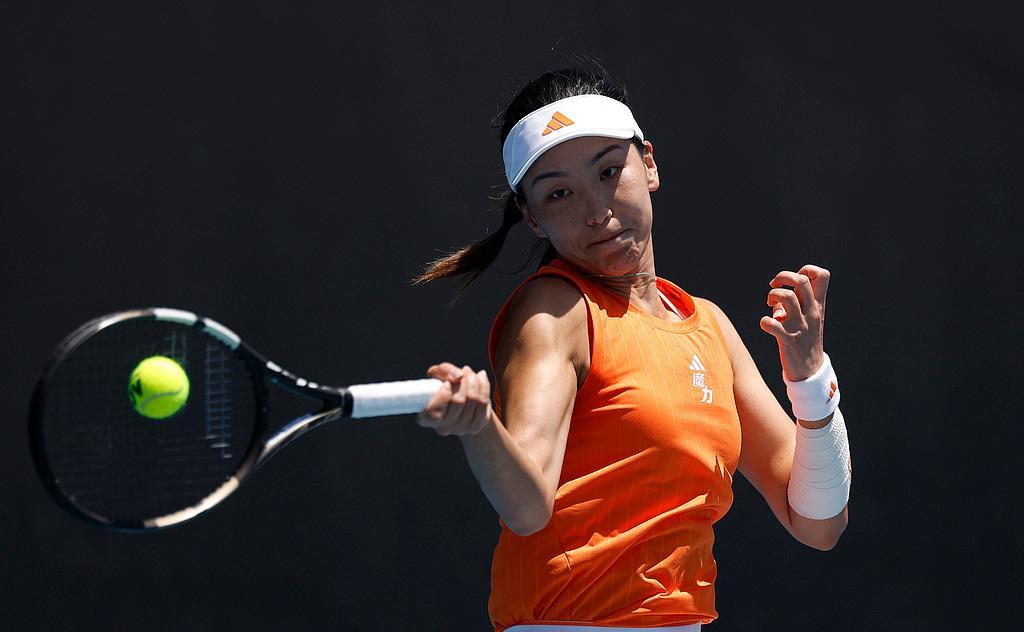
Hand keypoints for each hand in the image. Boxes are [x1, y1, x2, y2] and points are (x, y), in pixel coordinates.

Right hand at [416, 362, 493, 435]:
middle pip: (458, 401)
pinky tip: (480, 377)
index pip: (434, 412)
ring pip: (474, 400)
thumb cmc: (444, 385)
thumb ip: (444, 370)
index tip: (447, 383)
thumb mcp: (437, 374)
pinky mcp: (477, 426)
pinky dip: (484, 385)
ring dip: (473, 380)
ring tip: (469, 372)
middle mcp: (443, 427)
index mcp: (427, 418)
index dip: (443, 395)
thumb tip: (459, 377)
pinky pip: (484, 402)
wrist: (461, 401)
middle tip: (463, 371)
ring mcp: (461, 429)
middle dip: (463, 381)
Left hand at [759, 264, 829, 381]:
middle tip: (773, 287)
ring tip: (769, 305)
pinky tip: (766, 324)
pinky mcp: (788, 340)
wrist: (810, 372)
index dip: (806, 270)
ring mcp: (800, 326)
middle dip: (783, 276)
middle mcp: (811, 313)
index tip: (792, 282)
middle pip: (801, 280)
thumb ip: (795, 305)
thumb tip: (776, 301)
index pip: (822, 275)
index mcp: (818, 306)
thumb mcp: (807, 319)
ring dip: (772, 295)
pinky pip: (772, 325)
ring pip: (786, 297)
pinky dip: (764, 321)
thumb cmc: (805, 341)